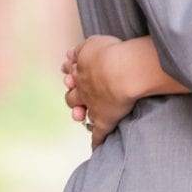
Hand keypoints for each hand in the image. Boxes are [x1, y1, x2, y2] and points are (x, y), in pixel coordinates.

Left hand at [61, 35, 125, 150]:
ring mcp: (93, 106)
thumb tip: (70, 54)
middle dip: (72, 97)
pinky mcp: (104, 120)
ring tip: (80, 118)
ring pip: (81, 113)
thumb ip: (83, 49)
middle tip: (76, 98)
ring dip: (79, 115)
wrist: (121, 71)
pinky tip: (95, 148)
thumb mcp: (93, 43)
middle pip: (71, 96)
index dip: (71, 77)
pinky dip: (96, 142)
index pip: (72, 75)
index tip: (70, 77)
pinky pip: (98, 135)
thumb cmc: (111, 53)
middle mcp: (84, 90)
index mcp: (82, 71)